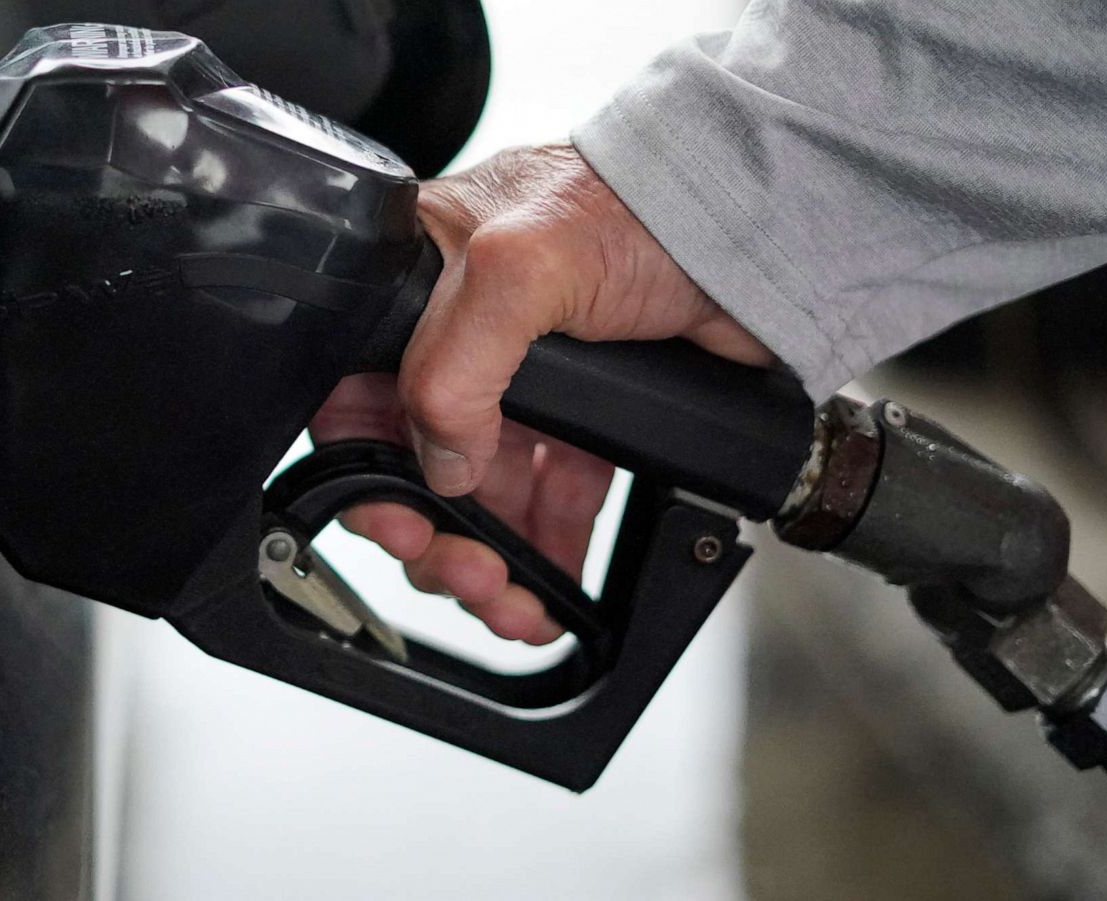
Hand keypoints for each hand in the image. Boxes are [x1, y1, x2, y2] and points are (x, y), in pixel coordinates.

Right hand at [310, 143, 770, 642]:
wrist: (751, 227)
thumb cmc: (634, 205)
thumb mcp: (520, 267)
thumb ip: (454, 367)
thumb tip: (440, 465)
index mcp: (415, 284)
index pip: (355, 396)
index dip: (366, 471)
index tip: (399, 524)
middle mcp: (459, 335)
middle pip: (414, 461)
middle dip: (433, 534)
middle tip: (465, 573)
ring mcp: (521, 380)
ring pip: (478, 492)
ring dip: (484, 555)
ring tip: (508, 598)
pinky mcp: (580, 416)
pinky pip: (545, 496)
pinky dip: (542, 547)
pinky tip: (550, 582)